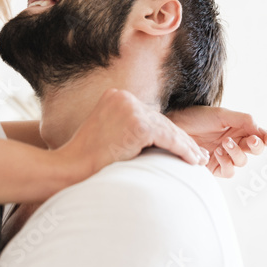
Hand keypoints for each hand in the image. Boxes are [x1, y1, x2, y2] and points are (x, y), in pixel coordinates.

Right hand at [57, 89, 208, 178]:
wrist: (69, 169)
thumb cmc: (87, 161)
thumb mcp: (108, 135)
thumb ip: (128, 130)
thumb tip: (155, 139)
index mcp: (116, 97)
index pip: (150, 116)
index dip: (168, 132)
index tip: (183, 144)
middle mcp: (124, 98)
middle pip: (160, 121)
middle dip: (180, 139)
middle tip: (197, 153)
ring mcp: (130, 109)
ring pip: (167, 129)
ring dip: (185, 146)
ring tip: (198, 159)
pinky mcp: (137, 124)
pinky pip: (167, 138)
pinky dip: (182, 150)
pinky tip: (192, 160)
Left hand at [167, 106, 266, 177]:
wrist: (174, 126)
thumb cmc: (197, 117)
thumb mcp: (222, 114)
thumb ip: (244, 120)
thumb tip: (262, 132)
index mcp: (239, 128)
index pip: (260, 135)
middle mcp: (234, 142)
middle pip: (255, 149)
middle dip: (256, 145)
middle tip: (252, 140)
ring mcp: (225, 156)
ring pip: (242, 161)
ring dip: (237, 153)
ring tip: (224, 143)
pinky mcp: (214, 167)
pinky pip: (229, 171)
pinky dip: (227, 163)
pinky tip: (217, 152)